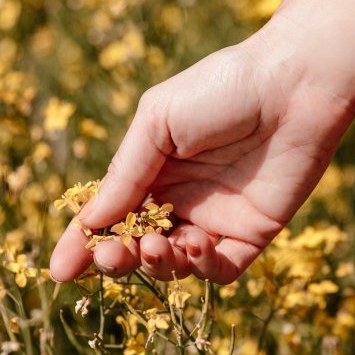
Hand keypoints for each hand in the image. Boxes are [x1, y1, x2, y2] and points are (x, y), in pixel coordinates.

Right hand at [48, 26, 354, 283]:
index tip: (59, 270)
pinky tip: (195, 244)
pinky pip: (220, 270)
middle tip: (114, 255)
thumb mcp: (158, 122)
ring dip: (157, 264)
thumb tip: (88, 224)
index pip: (109, 216)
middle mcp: (181, 199)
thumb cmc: (222, 88)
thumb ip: (124, 174)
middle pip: (136, 248)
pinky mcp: (254, 234)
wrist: (295, 84)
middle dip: (117, 259)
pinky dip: (201, 267)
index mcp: (151, 169)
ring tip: (156, 245)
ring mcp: (216, 219)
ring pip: (174, 266)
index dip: (82, 244)